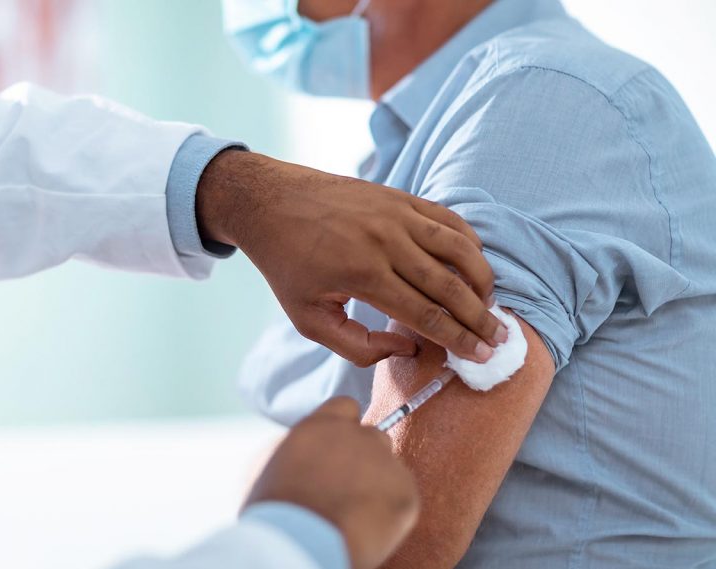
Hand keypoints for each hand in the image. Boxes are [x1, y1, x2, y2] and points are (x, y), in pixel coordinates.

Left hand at [196, 150, 505, 364]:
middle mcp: (385, 241)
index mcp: (363, 275)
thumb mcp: (308, 318)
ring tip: (490, 304)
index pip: (425, 314)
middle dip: (479, 317)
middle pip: (450, 286)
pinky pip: (447, 219)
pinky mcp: (399, 197)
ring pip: (458, 248)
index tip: (481, 356)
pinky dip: (468, 242)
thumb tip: (408, 349)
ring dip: (482, 278)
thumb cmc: (288, 265)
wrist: (270, 203)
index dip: (458, 339)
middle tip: (499, 339)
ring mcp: (396, 214)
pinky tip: (474, 263)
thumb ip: (356, 345)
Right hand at [244, 397, 418, 568]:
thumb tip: (300, 446)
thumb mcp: (266, 465)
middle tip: (347, 486)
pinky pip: (403, 495)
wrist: (299, 543)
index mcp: (322, 425)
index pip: (346, 407)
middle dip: (364, 457)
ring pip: (389, 467)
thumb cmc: (274, 510)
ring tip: (355, 511)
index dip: (344, 428)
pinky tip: (368, 526)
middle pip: (373, 436)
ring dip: (378, 483)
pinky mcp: (406, 492)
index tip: (338, 449)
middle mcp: (357, 435)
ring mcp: (385, 462)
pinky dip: (391, 511)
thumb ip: (292, 447)